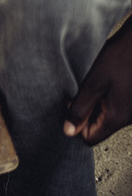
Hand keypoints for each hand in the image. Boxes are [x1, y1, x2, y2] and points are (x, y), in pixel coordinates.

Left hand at [64, 18, 131, 145]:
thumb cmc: (123, 56)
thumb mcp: (94, 82)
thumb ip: (81, 108)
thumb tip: (68, 131)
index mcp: (118, 117)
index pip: (90, 139)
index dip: (77, 124)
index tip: (74, 104)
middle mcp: (129, 118)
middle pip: (99, 128)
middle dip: (87, 112)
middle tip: (85, 89)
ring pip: (107, 116)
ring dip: (97, 102)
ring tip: (98, 82)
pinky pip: (116, 106)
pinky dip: (107, 96)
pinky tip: (107, 79)